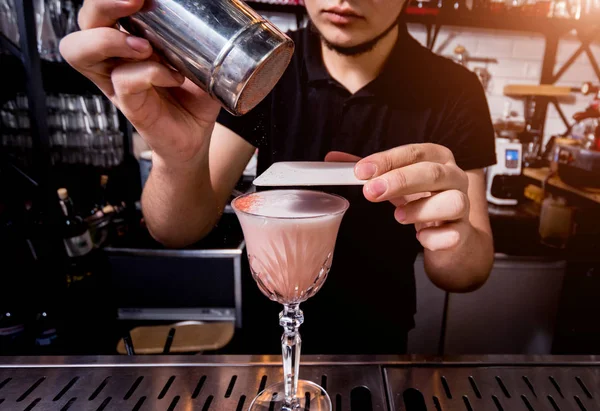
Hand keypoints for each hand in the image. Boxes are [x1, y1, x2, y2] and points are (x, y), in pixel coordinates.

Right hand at [59, 0, 221, 167]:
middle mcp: (111, 56)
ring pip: (79, 49)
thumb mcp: (199, 58)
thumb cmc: (193, 95)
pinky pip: (124, 79)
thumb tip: (208, 10)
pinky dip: (150, 72)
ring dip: (110, 39)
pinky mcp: (126, 103)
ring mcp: (114, 80)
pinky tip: (174, 76)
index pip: (100, 8)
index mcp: (125, 38)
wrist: (197, 135)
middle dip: (102, 5)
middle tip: (136, 2)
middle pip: (84, 20)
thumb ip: (196, 36)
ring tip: (145, 46)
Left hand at [325, 144, 470, 251]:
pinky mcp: (463, 232)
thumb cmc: (422, 198)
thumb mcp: (396, 180)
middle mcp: (454, 177)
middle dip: (399, 181)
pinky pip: (452, 234)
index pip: (413, 152)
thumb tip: (333, 161)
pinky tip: (420, 236)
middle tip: (370, 192)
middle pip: (432, 173)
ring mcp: (463, 205)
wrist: (450, 232)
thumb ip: (369, 171)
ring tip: (399, 216)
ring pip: (452, 202)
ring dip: (420, 209)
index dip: (387, 160)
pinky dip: (433, 237)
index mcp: (437, 158)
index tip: (361, 171)